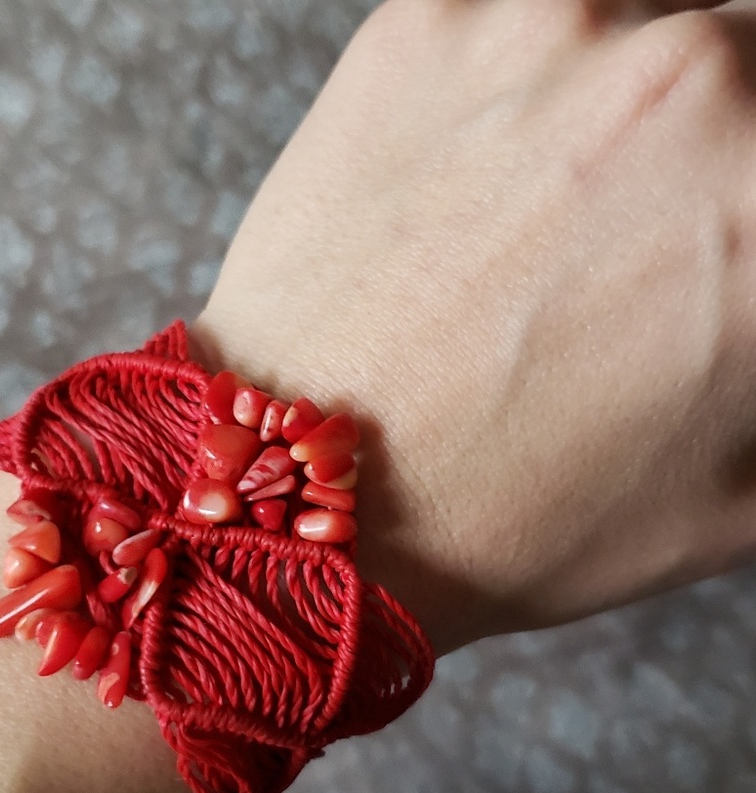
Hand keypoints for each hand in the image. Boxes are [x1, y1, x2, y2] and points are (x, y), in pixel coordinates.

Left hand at [198, 0, 755, 654]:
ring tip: (541, 225)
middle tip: (630, 243)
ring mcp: (543, 33)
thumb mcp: (732, 496)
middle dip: (716, 149)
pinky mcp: (423, 28)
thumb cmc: (508, 517)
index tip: (716, 244)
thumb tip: (752, 291)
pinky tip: (471, 189)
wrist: (308, 497)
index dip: (746, 214)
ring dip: (620, 109)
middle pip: (742, 66)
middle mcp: (687, 82)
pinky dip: (512, 90)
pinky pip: (513, 25)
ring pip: (637, 28)